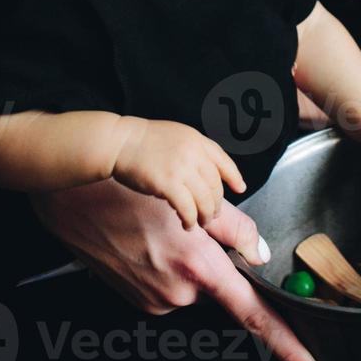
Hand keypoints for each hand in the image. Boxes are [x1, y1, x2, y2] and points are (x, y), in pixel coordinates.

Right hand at [30, 180, 321, 360]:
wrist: (71, 196)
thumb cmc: (129, 188)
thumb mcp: (193, 198)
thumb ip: (236, 228)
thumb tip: (260, 252)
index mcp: (197, 266)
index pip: (254, 315)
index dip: (286, 344)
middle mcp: (177, 292)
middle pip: (219, 286)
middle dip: (214, 262)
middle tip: (184, 228)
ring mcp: (154, 300)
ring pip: (193, 283)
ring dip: (188, 261)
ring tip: (158, 228)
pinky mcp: (138, 300)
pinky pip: (169, 285)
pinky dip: (168, 265)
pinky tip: (146, 239)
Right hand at [111, 118, 246, 229]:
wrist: (120, 142)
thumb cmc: (143, 141)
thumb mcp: (176, 136)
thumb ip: (193, 150)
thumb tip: (205, 172)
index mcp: (196, 140)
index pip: (223, 160)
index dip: (234, 176)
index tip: (240, 188)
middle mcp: (193, 153)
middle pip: (215, 184)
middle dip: (216, 203)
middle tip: (213, 214)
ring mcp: (181, 168)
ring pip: (205, 199)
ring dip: (206, 214)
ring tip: (201, 222)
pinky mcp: (168, 183)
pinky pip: (187, 207)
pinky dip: (189, 219)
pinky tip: (187, 224)